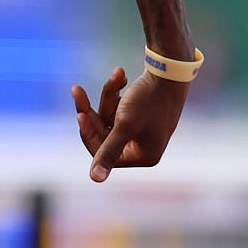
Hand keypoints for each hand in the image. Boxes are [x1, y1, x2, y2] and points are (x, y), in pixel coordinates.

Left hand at [69, 67, 186, 181]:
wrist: (171, 67)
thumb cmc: (150, 99)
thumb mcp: (125, 125)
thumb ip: (108, 152)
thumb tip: (95, 179)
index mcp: (144, 156)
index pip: (104, 153)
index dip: (89, 133)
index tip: (80, 114)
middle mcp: (143, 146)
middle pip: (103, 133)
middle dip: (92, 110)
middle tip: (77, 90)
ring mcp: (142, 130)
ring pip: (109, 117)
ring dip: (109, 94)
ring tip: (118, 74)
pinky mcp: (141, 114)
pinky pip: (118, 107)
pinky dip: (116, 91)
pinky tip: (121, 75)